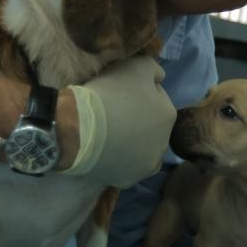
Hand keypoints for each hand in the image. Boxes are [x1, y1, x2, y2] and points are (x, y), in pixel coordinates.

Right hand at [60, 56, 175, 188]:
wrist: (78, 129)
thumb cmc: (108, 94)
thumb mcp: (136, 66)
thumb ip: (154, 69)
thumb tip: (159, 78)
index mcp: (168, 115)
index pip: (155, 98)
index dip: (137, 92)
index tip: (119, 92)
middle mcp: (164, 143)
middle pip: (150, 125)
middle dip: (137, 118)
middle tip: (112, 112)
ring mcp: (147, 165)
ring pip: (140, 148)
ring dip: (130, 141)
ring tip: (108, 133)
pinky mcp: (128, 181)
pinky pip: (124, 166)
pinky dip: (118, 159)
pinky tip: (104, 150)